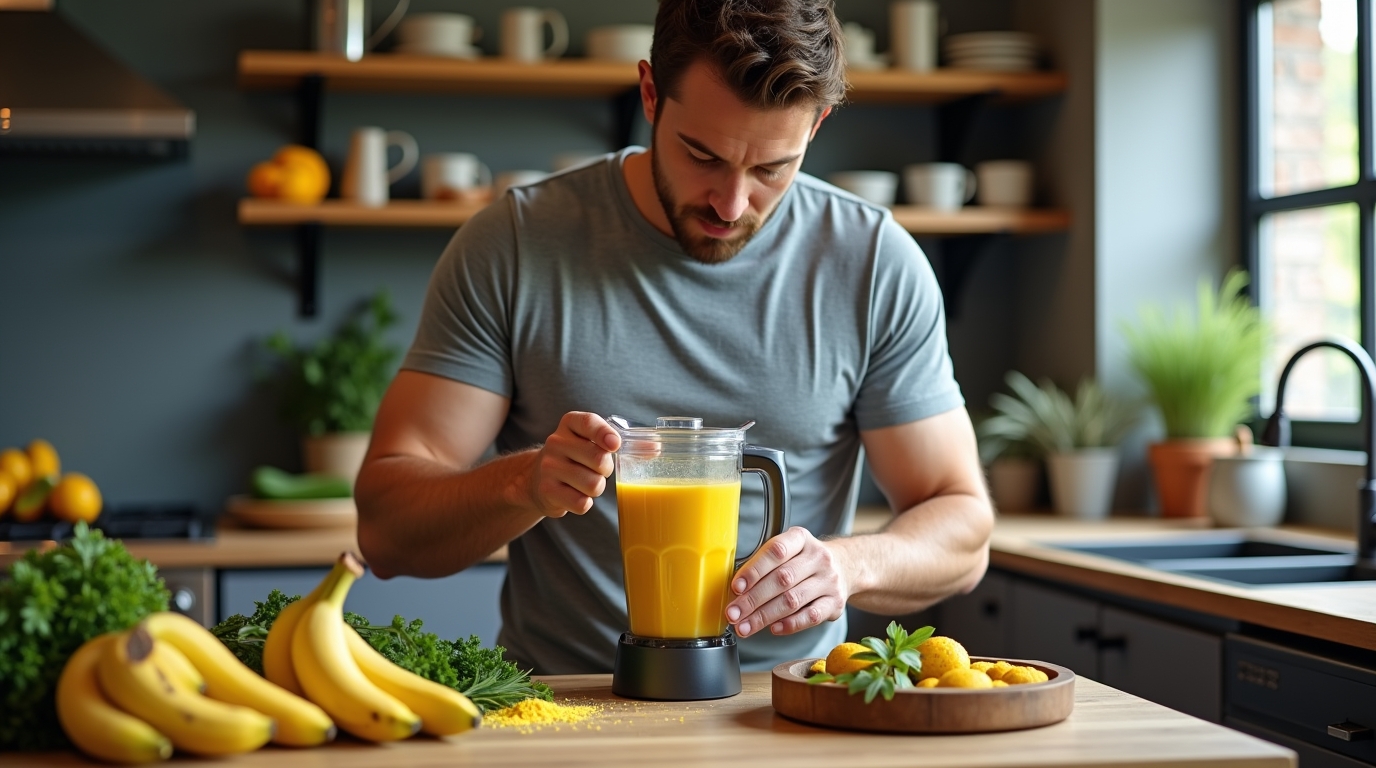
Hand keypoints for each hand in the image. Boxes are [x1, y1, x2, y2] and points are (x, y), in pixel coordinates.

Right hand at [524, 411, 619, 517]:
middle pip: (598, 459)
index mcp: (570, 423)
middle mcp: (556, 441)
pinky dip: (584, 503)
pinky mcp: (547, 491)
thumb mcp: (592, 442)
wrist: (537, 478)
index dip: (604, 433)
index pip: (589, 422)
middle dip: (607, 469)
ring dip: (597, 488)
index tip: (615, 445)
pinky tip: (575, 495)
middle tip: (598, 469)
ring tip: (586, 482)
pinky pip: (581, 503)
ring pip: (593, 484)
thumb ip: (623, 442)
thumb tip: (655, 448)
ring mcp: (549, 467)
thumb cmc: (576, 457)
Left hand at [725, 526, 848, 637]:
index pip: (776, 551)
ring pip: (793, 600)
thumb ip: (764, 565)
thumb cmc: (804, 560)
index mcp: (800, 539)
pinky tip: (773, 629)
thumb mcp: (788, 550)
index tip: (736, 587)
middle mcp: (818, 557)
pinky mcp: (835, 603)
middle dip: (753, 599)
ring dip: (764, 616)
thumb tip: (736, 591)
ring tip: (745, 626)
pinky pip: (810, 616)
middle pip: (782, 579)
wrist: (845, 566)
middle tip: (733, 614)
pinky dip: (790, 624)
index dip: (754, 570)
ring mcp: (829, 580)